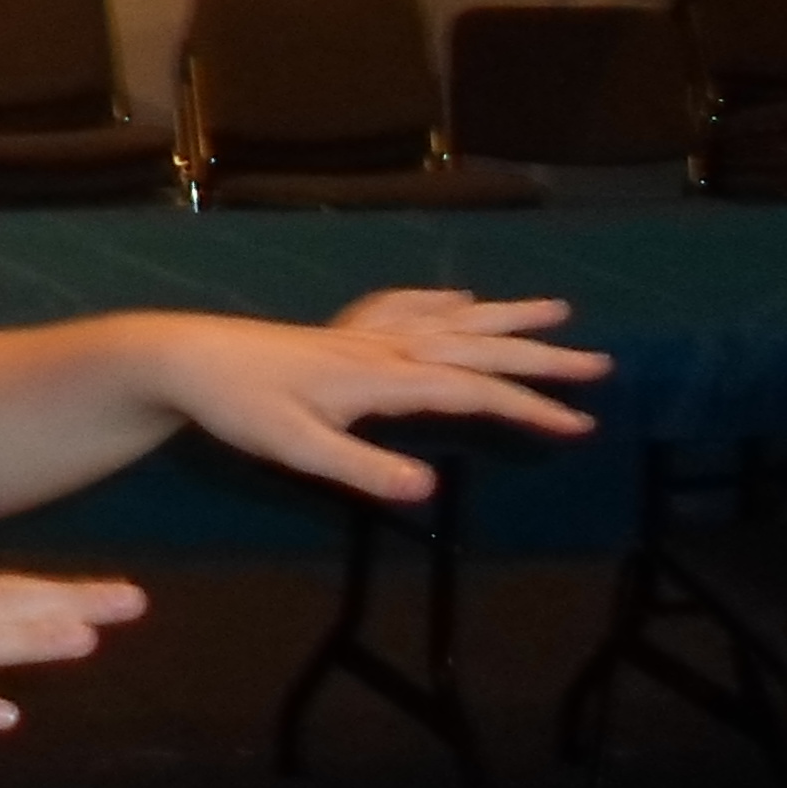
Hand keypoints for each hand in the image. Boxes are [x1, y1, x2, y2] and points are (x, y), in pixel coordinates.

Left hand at [153, 291, 608, 503]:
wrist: (186, 358)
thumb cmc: (239, 407)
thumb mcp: (298, 451)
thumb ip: (364, 471)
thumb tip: (432, 490)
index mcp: (383, 378)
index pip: (473, 392)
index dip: (528, 409)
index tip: (580, 425)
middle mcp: (384, 346)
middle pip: (477, 346)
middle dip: (540, 357)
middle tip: (600, 364)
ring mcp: (363, 332)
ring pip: (451, 319)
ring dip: (505, 317)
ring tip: (557, 309)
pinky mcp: (340, 330)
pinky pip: (406, 306)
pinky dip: (442, 301)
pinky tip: (458, 297)